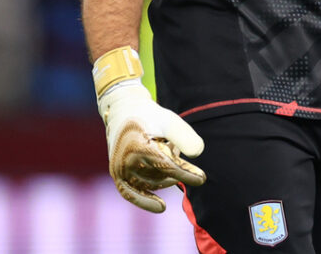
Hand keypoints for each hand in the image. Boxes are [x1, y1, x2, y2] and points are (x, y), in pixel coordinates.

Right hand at [99, 79, 205, 212]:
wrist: (123, 112)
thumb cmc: (150, 116)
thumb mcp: (169, 120)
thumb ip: (184, 135)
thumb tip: (198, 153)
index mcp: (138, 146)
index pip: (166, 166)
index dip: (186, 173)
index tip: (201, 178)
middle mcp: (127, 161)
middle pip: (162, 175)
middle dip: (177, 167)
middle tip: (174, 147)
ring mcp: (120, 170)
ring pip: (153, 183)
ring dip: (165, 172)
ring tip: (163, 150)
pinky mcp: (118, 176)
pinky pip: (131, 194)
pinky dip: (146, 201)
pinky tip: (161, 207)